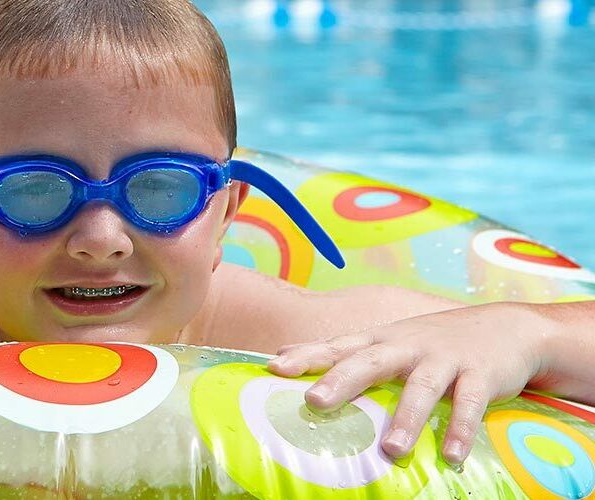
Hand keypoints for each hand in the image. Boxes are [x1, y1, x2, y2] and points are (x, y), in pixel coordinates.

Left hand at [267, 302, 548, 464]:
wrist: (507, 326)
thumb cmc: (431, 340)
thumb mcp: (385, 339)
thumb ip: (338, 350)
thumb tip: (281, 352)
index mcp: (381, 340)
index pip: (337, 346)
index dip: (306, 356)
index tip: (274, 368)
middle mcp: (408, 346)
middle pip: (370, 361)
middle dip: (342, 380)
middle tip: (315, 402)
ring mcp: (445, 359)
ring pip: (422, 387)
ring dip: (406, 418)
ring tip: (390, 450)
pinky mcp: (481, 375)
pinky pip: (470, 404)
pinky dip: (462, 429)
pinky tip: (451, 455)